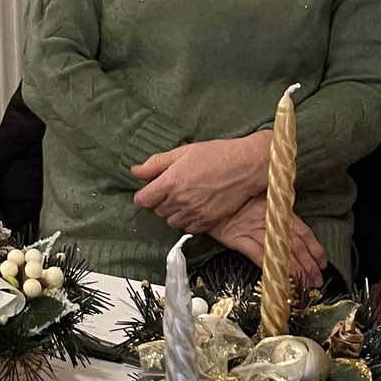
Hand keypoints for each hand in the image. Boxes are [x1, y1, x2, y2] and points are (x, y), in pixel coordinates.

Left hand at [130, 133, 273, 230]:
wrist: (246, 166)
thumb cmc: (215, 154)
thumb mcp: (183, 152)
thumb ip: (156, 163)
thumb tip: (135, 171)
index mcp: (171, 182)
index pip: (143, 200)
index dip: (143, 196)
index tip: (149, 192)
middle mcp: (180, 200)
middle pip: (157, 211)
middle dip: (160, 202)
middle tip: (171, 190)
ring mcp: (194, 213)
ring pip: (172, 222)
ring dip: (173, 212)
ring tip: (184, 199)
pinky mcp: (208, 221)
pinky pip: (189, 229)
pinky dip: (188, 221)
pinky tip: (195, 208)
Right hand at [206, 195, 326, 286]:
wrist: (207, 193)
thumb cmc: (234, 194)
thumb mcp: (259, 195)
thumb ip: (275, 207)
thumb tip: (292, 219)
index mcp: (278, 209)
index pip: (303, 231)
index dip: (315, 248)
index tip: (322, 263)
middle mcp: (269, 220)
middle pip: (295, 246)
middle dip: (308, 266)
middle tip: (317, 281)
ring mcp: (253, 230)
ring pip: (280, 253)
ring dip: (295, 271)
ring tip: (305, 285)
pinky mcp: (237, 239)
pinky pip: (258, 255)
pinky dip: (270, 268)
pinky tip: (280, 278)